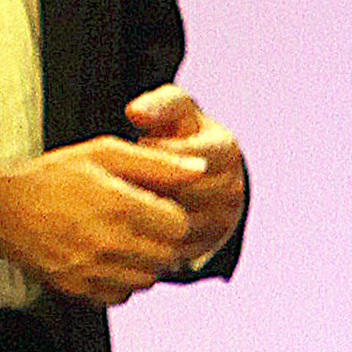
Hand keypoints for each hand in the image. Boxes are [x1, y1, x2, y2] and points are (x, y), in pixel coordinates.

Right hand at [0, 89, 243, 302]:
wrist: (4, 209)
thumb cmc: (55, 176)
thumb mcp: (105, 153)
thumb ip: (157, 162)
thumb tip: (199, 170)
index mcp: (118, 204)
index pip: (178, 224)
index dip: (174, 214)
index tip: (159, 206)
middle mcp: (108, 242)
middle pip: (168, 254)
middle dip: (164, 239)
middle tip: (145, 223)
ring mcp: (93, 269)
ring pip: (149, 278)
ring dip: (147, 261)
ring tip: (127, 239)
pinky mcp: (80, 288)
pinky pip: (122, 295)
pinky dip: (124, 280)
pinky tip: (110, 258)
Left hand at [122, 85, 245, 270]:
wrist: (201, 174)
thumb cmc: (181, 134)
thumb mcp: (175, 109)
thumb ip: (159, 105)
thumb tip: (135, 112)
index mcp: (225, 151)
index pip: (189, 156)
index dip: (159, 153)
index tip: (137, 147)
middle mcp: (231, 188)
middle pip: (186, 193)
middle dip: (152, 186)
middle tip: (121, 180)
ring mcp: (221, 220)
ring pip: (180, 223)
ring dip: (148, 214)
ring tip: (121, 201)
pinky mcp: (207, 245)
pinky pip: (175, 246)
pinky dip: (150, 236)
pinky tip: (128, 222)